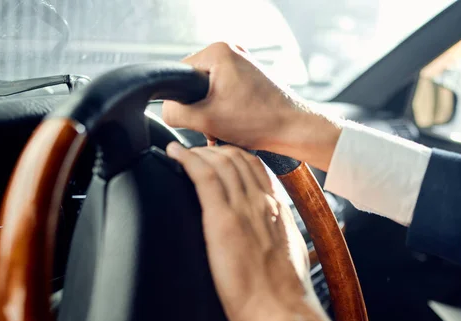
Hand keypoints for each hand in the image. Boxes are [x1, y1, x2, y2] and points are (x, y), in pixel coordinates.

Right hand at [162, 42, 341, 170]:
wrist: (294, 129)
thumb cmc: (260, 121)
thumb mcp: (206, 119)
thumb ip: (174, 113)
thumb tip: (166, 111)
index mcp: (218, 51)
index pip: (179, 75)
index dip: (184, 102)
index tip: (200, 117)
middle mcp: (232, 51)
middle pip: (195, 85)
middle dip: (201, 109)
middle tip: (215, 126)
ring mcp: (244, 63)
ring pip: (211, 92)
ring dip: (214, 113)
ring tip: (228, 127)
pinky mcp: (252, 78)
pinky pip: (226, 93)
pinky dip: (226, 111)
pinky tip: (236, 125)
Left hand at [166, 142, 331, 320]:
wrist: (283, 312)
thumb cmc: (286, 294)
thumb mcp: (291, 256)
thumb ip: (280, 238)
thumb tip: (273, 241)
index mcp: (278, 209)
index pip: (256, 168)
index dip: (234, 156)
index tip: (218, 157)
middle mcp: (262, 202)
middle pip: (237, 158)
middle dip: (214, 149)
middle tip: (195, 153)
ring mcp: (243, 208)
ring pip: (220, 161)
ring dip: (198, 151)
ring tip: (181, 152)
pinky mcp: (222, 219)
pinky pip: (203, 176)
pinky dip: (186, 158)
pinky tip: (174, 153)